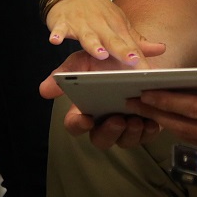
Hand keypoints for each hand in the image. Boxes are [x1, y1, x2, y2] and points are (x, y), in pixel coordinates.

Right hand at [39, 43, 167, 149]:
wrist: (136, 56)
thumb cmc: (105, 60)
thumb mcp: (84, 61)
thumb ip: (66, 73)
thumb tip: (43, 90)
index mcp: (85, 109)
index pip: (75, 125)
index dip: (77, 125)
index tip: (86, 119)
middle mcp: (103, 122)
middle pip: (100, 139)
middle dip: (109, 132)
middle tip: (118, 120)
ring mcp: (124, 127)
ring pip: (125, 140)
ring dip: (131, 134)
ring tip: (137, 119)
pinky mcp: (144, 126)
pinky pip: (146, 136)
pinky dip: (149, 130)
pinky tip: (153, 121)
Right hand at [44, 0, 149, 65]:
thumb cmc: (98, 10)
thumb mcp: (119, 23)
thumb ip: (137, 40)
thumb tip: (162, 49)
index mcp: (116, 27)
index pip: (130, 45)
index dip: (140, 58)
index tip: (149, 71)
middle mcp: (100, 25)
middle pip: (113, 40)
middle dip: (123, 51)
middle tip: (133, 61)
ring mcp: (81, 24)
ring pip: (88, 36)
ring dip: (94, 45)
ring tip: (101, 53)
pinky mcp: (62, 22)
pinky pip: (59, 29)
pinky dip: (57, 34)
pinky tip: (54, 40)